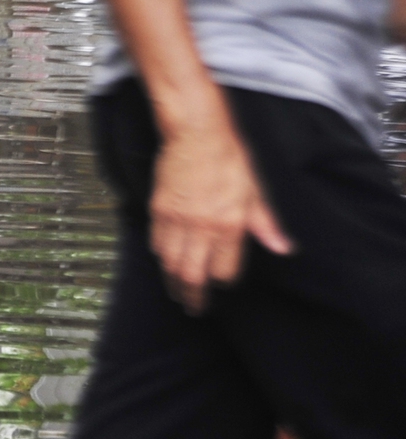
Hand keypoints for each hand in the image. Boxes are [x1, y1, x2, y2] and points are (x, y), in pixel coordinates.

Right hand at [149, 122, 292, 312]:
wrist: (197, 132)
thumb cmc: (229, 156)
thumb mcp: (255, 191)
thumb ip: (265, 224)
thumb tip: (282, 248)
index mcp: (228, 225)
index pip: (223, 270)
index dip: (223, 280)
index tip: (223, 283)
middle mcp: (200, 226)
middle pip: (190, 274)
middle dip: (191, 295)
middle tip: (192, 306)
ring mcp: (176, 218)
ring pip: (169, 262)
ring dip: (172, 279)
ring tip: (176, 289)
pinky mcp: (159, 208)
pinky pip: (156, 241)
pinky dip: (161, 255)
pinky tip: (165, 259)